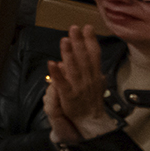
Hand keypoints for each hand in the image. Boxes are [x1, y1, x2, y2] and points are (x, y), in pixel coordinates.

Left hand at [45, 24, 116, 144]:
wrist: (91, 123)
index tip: (87, 27)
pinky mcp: (68, 96)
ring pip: (74, 68)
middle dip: (78, 42)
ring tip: (65, 40)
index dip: (90, 41)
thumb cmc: (91, 103)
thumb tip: (93, 59)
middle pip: (83, 58)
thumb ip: (94, 71)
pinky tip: (53, 63)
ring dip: (69, 54)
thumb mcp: (96, 85)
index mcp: (95, 75)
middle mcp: (88, 79)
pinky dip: (58, 73)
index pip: (94, 55)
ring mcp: (78, 87)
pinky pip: (62, 83)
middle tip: (74, 27)